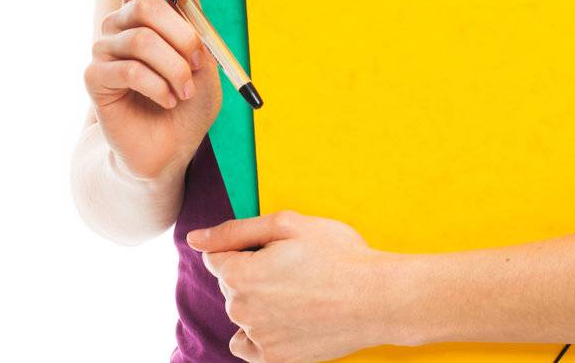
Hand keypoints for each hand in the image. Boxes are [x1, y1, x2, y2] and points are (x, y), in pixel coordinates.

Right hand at [84, 0, 220, 181]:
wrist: (172, 149)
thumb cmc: (188, 99)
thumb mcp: (202, 50)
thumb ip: (190, 3)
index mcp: (142, 10)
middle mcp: (118, 24)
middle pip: (143, 4)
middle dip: (182, 33)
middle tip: (199, 61)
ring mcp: (104, 50)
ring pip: (141, 39)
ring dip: (175, 67)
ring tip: (185, 90)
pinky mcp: (95, 78)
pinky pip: (128, 69)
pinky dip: (158, 85)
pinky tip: (166, 101)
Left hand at [188, 210, 391, 362]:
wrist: (378, 298)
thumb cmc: (337, 255)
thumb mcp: (287, 224)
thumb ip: (234, 231)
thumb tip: (195, 238)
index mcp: (240, 274)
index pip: (218, 258)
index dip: (247, 249)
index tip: (278, 251)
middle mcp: (241, 310)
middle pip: (231, 286)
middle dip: (253, 274)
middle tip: (295, 269)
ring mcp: (258, 337)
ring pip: (243, 313)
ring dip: (260, 302)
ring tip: (300, 293)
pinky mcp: (276, 359)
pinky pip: (247, 346)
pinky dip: (259, 334)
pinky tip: (284, 320)